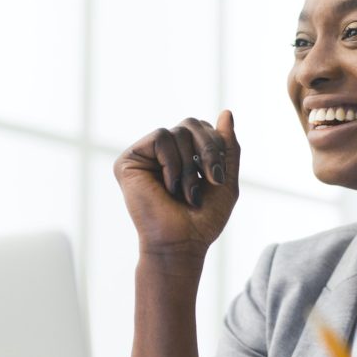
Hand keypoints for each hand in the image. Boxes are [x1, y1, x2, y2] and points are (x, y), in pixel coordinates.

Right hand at [114, 111, 240, 261]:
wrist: (182, 244)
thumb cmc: (202, 220)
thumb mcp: (225, 179)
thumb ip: (228, 146)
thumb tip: (227, 112)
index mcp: (183, 156)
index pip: (203, 128)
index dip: (216, 146)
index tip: (219, 179)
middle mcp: (163, 153)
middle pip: (191, 123)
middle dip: (209, 150)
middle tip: (213, 180)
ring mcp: (145, 156)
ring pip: (178, 131)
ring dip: (190, 166)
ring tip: (187, 193)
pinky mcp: (129, 160)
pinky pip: (160, 138)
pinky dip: (173, 163)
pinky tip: (169, 186)